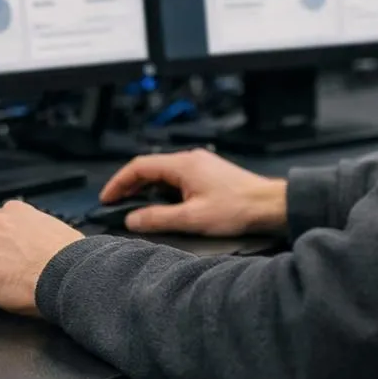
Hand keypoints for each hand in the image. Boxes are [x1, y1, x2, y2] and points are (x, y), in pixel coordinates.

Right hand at [100, 148, 287, 236]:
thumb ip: (158, 218)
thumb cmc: (238, 208)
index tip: (106, 198)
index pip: (139, 166)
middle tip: (116, 204)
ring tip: (135, 206)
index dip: (119, 182)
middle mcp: (190, 159)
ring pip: (163, 172)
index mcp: (183, 165)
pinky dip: (163, 189)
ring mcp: (200, 164)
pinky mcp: (208, 173)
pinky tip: (162, 205)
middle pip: (150, 167)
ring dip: (147, 188)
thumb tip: (132, 219)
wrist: (270, 205)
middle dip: (130, 185)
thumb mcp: (193, 218)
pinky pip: (177, 177)